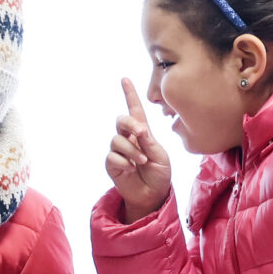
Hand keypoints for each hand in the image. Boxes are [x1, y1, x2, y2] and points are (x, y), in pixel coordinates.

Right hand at [107, 79, 173, 222]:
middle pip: (121, 120)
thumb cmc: (160, 174)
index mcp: (143, 133)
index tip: (124, 79)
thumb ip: (149, 142)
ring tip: (142, 161)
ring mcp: (119, 151)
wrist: (152, 194)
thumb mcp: (161, 156)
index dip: (129, 94)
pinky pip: (113, 156)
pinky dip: (125, 162)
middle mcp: (129, 139)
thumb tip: (137, 131)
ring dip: (132, 150)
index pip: (135, 110)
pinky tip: (132, 169)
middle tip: (141, 133)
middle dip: (129, 123)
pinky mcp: (111, 163)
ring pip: (117, 140)